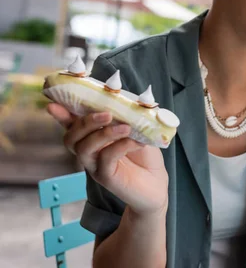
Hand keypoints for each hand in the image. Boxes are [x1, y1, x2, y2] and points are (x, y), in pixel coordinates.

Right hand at [47, 103, 168, 216]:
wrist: (157, 182)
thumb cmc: (145, 155)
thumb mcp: (139, 131)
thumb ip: (128, 116)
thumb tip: (127, 98)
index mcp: (93, 136)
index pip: (72, 124)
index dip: (62, 115)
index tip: (53, 105)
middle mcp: (89, 151)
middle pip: (71, 137)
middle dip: (85, 122)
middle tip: (107, 114)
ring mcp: (95, 165)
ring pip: (84, 148)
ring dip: (103, 133)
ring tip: (126, 128)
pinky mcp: (106, 177)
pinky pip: (105, 158)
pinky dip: (121, 146)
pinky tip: (137, 142)